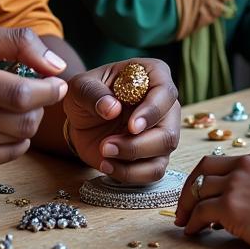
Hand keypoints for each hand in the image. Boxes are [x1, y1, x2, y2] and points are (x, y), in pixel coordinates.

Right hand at [0, 25, 67, 172]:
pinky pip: (3, 157)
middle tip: (38, 94)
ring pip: (17, 139)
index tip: (57, 83)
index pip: (21, 92)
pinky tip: (4, 126)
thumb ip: (15, 43)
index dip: (49, 90)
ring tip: (17, 107)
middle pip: (23, 120)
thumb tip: (57, 66)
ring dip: (28, 122)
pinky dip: (15, 141)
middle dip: (40, 107)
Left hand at [63, 58, 179, 183]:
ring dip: (131, 159)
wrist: (82, 119)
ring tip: (103, 153)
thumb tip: (112, 109)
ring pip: (162, 154)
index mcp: (152, 75)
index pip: (165, 92)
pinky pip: (153, 171)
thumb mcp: (81, 87)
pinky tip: (107, 164)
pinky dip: (130, 173)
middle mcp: (165, 104)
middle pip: (168, 131)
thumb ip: (93, 94)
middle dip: (138, 144)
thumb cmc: (87, 94)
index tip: (131, 126)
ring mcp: (163, 131)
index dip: (152, 111)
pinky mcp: (156, 155)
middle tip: (107, 145)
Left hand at [175, 147, 249, 248]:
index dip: (207, 178)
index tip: (201, 192)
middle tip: (184, 207)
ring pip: (199, 191)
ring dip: (188, 207)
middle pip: (203, 171)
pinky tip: (192, 232)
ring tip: (185, 222)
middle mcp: (245, 164)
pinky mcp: (232, 206)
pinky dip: (193, 222)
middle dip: (190, 189)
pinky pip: (201, 213)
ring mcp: (237, 183)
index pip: (223, 162)